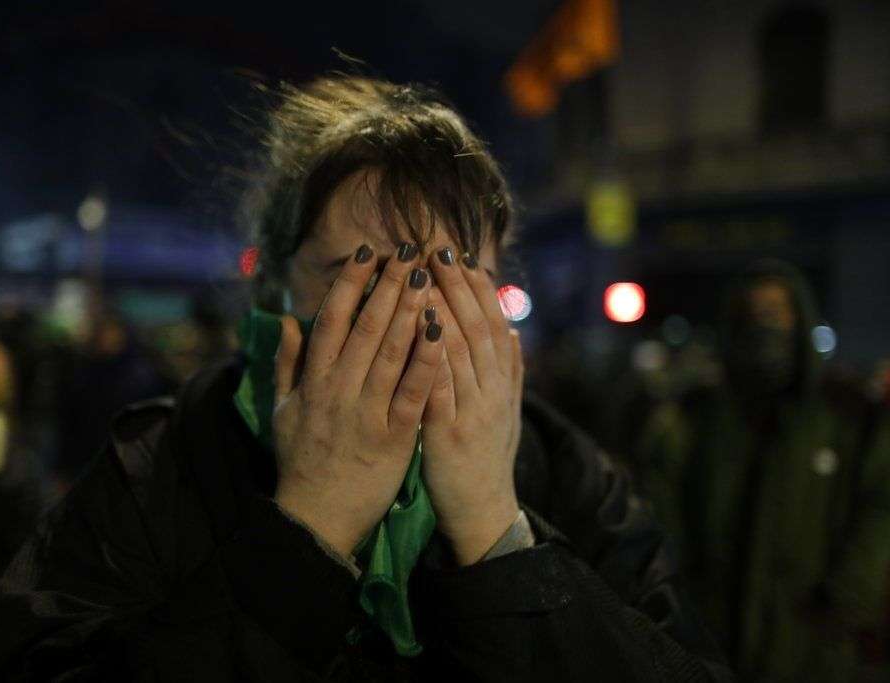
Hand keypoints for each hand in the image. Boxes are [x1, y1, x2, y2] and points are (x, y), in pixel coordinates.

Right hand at [272, 243, 444, 558]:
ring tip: (428, 277)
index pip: (331, 319)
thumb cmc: (300, 460)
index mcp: (313, 380)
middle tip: (409, 250)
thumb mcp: (283, 410)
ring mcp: (366, 413)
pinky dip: (427, 361)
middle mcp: (338, 390)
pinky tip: (441, 332)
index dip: (351, 283)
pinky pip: (413, 393)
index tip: (368, 252)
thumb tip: (286, 320)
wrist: (316, 518)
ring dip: (410, 311)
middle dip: (389, 285)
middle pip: (366, 327)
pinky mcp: (394, 438)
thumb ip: (286, 363)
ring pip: (391, 352)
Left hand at [421, 246, 523, 565]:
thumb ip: (510, 373)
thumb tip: (514, 332)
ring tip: (426, 273)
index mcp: (502, 384)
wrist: (483, 511)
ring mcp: (472, 411)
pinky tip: (419, 328)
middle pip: (477, 327)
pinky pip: (440, 387)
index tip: (460, 254)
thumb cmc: (486, 458)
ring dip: (444, 308)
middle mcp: (492, 391)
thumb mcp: (504, 412)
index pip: (492, 324)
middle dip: (458, 285)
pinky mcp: (448, 433)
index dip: (478, 288)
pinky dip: (432, 355)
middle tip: (438, 249)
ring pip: (462, 350)